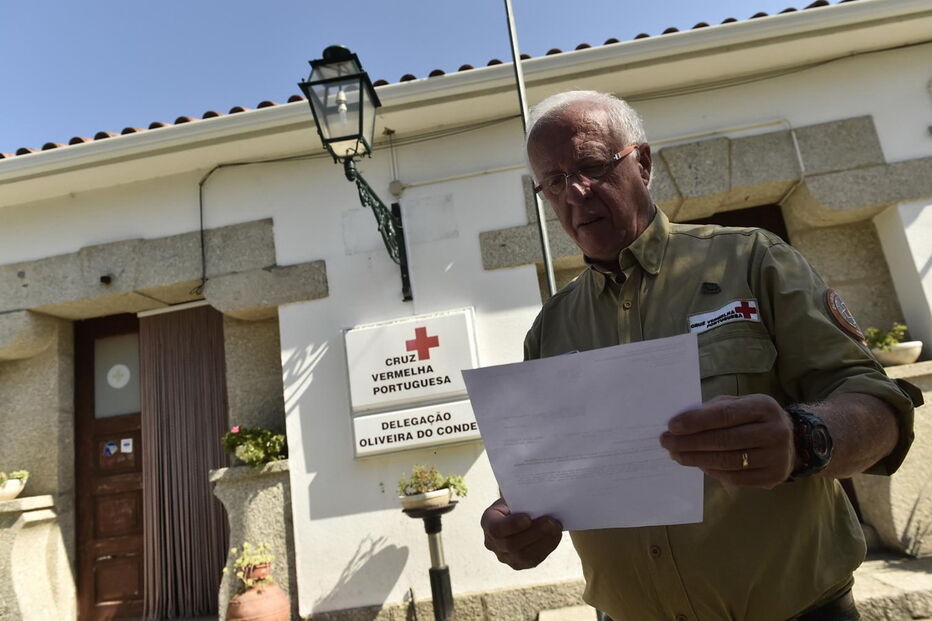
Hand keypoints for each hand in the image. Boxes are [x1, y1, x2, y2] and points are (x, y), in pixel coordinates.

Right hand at [480, 497, 561, 569]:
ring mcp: (505, 557)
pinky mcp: (519, 564)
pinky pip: (533, 560)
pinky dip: (547, 547)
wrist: (516, 514)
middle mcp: (492, 543)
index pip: (496, 529)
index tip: (528, 517)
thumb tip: (539, 500)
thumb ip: (521, 499)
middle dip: (534, 533)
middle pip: (511, 545)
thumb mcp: (513, 496)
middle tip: (551, 522)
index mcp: (488, 522)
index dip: (512, 525)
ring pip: (523, 556)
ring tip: (556, 527)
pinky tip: (555, 535)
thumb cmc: (516, 502)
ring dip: (543, 541)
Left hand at [660, 394, 795, 488]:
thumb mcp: (739, 404)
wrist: (791, 440)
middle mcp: (775, 432)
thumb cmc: (753, 418)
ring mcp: (776, 457)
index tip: (672, 426)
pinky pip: (735, 477)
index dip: (695, 421)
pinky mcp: (773, 477)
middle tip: (666, 443)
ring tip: (676, 455)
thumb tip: (680, 423)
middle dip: (689, 442)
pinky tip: (698, 464)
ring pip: (727, 461)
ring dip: (696, 459)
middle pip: (723, 440)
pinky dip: (712, 471)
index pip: (724, 415)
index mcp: (764, 407)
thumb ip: (713, 410)